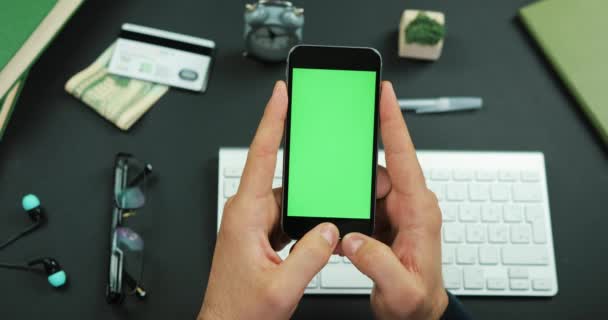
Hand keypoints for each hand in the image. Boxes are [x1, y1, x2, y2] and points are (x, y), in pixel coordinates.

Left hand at [198, 81, 338, 319]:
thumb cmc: (238, 311)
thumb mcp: (281, 287)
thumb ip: (309, 256)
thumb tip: (329, 229)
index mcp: (245, 215)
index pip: (262, 155)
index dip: (273, 120)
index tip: (281, 95)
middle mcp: (247, 213)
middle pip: (281, 174)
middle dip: (305, 161)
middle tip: (325, 145)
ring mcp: (253, 223)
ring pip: (288, 197)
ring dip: (308, 199)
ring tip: (329, 201)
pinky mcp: (261, 234)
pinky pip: (287, 214)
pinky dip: (304, 215)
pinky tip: (318, 224)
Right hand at [339, 82, 447, 319]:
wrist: (419, 313)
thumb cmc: (418, 301)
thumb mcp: (401, 289)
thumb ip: (376, 262)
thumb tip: (351, 237)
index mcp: (419, 212)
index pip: (404, 157)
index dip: (392, 122)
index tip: (384, 94)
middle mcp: (411, 205)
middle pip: (377, 171)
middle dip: (353, 181)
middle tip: (346, 205)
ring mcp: (398, 211)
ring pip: (366, 187)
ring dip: (350, 202)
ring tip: (348, 228)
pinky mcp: (386, 219)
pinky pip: (363, 202)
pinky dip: (350, 211)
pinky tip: (347, 233)